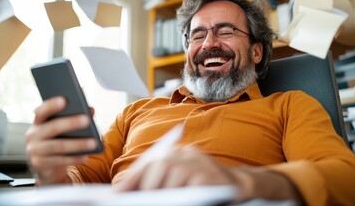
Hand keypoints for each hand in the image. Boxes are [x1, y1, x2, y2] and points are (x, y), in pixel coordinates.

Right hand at [25, 96, 97, 184]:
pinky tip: (86, 156)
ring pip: (58, 146)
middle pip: (52, 127)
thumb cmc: (58, 141)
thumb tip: (91, 109)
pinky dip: (74, 158)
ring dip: (77, 144)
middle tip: (87, 120)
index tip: (64, 100)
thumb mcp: (64, 130)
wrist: (46, 168)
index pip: (42, 111)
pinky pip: (60, 161)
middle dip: (70, 123)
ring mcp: (34, 151)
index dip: (51, 105)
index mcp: (38, 122)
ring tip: (93, 142)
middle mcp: (32, 135)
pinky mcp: (40, 164)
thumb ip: (75, 117)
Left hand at [114, 146, 239, 195]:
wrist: (238, 188)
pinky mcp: (211, 173)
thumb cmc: (203, 189)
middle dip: (145, 184)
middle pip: (160, 164)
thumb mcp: (180, 185)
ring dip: (162, 189)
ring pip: (174, 172)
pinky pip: (191, 183)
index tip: (116, 193)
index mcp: (176, 154)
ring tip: (154, 200)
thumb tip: (130, 194)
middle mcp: (187, 154)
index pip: (149, 163)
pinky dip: (181, 193)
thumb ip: (160, 185)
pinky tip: (178, 200)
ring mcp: (200, 162)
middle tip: (135, 199)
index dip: (132, 178)